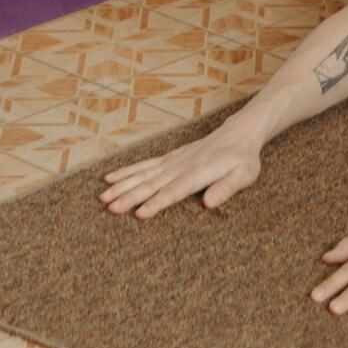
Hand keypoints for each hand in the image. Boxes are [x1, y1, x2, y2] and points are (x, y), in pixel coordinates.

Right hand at [100, 122, 262, 217]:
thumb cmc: (242, 159)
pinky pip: (144, 165)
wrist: (238, 134)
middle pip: (152, 183)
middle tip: (111, 208)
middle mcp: (181, 165)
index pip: (175, 190)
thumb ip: (227, 188)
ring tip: (103, 197)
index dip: (157, 202)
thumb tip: (209, 204)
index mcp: (199, 172)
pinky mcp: (169, 158)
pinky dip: (127, 171)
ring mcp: (173, 160)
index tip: (140, 214)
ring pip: (143, 173)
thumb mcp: (244, 175)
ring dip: (123, 185)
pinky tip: (111, 178)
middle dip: (130, 196)